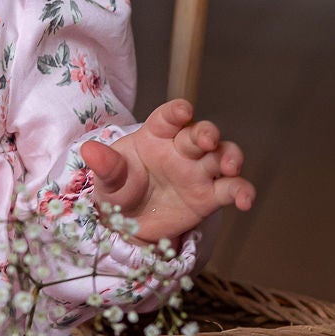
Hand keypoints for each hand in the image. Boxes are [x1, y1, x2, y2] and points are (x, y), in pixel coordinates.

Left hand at [80, 99, 254, 245]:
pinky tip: (246, 201)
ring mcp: (199, 171)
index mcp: (156, 135)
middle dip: (207, 133)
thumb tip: (88, 150)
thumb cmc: (119, 190)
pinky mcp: (210, 196)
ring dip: (231, 157)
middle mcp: (181, 149)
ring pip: (223, 156)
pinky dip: (243, 192)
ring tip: (231, 166)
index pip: (169, 117)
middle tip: (207, 139)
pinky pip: (232, 190)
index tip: (182, 110)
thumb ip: (105, 165)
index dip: (178, 112)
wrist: (128, 225)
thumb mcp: (108, 179)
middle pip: (201, 133)